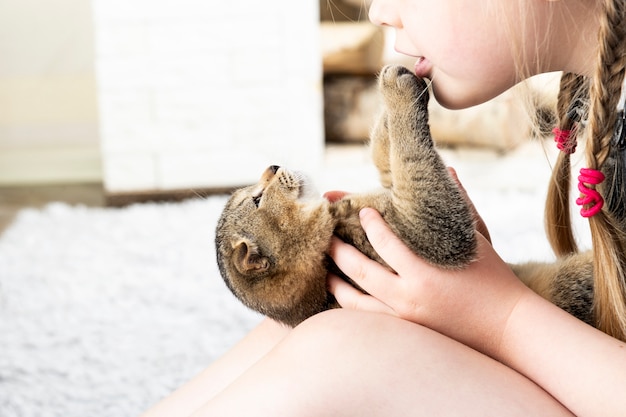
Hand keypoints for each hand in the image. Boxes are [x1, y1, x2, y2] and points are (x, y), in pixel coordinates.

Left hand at [328, 211, 531, 357]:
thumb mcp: (477, 239)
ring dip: (336, 284)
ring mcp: (405, 319)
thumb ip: (459, 204)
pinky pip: (368, 320)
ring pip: (355, 302)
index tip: (361, 210)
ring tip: (324, 270)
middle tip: (327, 236)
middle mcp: (409, 297)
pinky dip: (351, 307)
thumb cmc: (494, 279)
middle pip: (359, 271)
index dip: (369, 224)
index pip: (385, 243)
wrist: (507, 327)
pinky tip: (343, 296)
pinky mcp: (406, 332)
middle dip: (338, 251)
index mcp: (425, 272)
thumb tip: (448, 170)